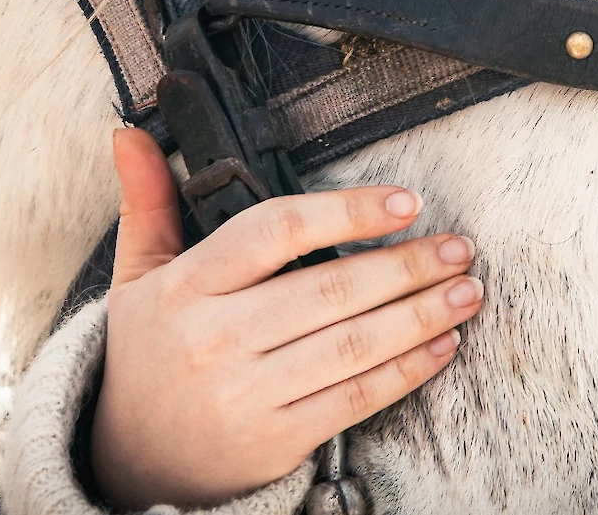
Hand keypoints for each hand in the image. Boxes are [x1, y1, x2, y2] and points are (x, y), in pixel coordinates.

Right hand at [89, 128, 481, 509]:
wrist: (131, 461)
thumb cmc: (147, 355)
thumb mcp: (136, 277)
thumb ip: (147, 203)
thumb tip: (131, 135)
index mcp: (187, 287)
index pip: (274, 231)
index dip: (346, 212)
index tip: (405, 203)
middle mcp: (216, 338)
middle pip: (330, 290)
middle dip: (407, 265)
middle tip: (458, 248)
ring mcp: (247, 393)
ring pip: (353, 345)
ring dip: (422, 315)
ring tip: (467, 291)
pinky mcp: (276, 438)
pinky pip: (355, 398)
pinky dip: (407, 370)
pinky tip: (443, 345)